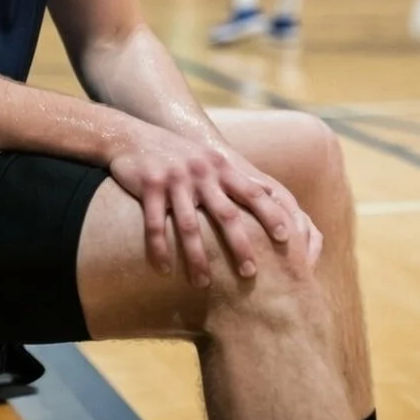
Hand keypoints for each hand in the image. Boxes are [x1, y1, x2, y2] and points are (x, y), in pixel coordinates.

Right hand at [108, 125, 319, 287]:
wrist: (133, 136)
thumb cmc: (178, 154)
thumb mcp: (209, 159)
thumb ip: (235, 177)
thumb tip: (269, 193)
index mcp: (219, 167)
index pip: (252, 192)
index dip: (270, 214)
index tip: (286, 238)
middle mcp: (201, 172)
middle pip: (226, 213)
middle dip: (240, 244)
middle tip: (250, 273)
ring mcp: (175, 179)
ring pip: (190, 225)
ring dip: (197, 257)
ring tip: (203, 283)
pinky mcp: (150, 185)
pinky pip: (155, 223)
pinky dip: (160, 248)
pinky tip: (163, 269)